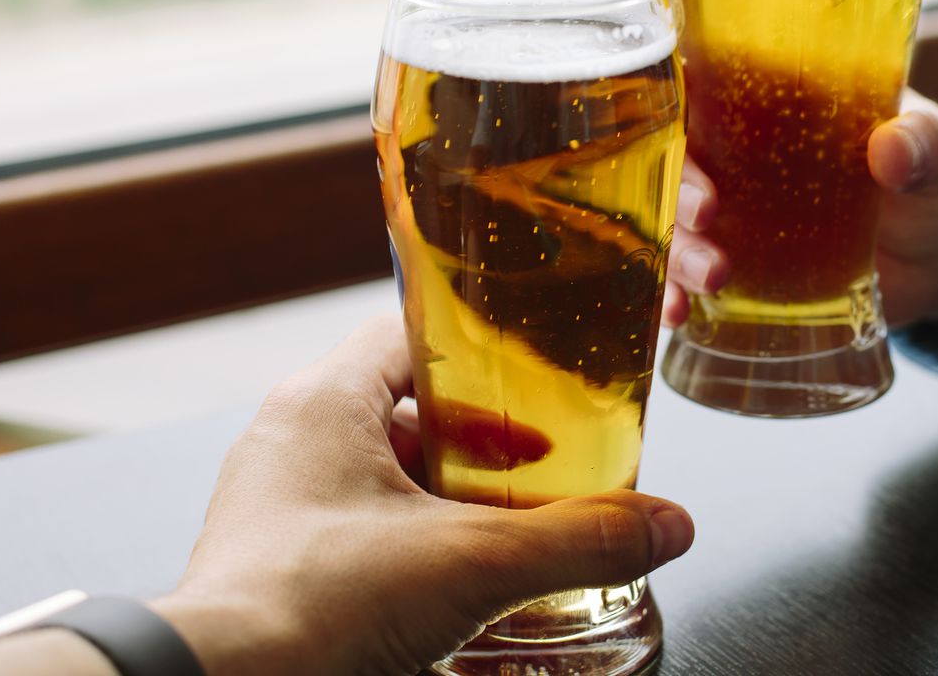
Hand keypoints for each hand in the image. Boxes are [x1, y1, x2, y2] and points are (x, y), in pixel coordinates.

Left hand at [152, 316, 694, 675]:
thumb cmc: (311, 608)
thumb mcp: (471, 564)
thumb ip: (578, 539)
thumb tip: (664, 525)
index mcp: (326, 400)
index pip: (414, 329)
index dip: (483, 350)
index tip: (535, 377)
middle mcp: (291, 436)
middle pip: (405, 403)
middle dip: (477, 436)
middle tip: (536, 462)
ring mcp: (276, 499)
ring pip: (379, 468)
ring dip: (444, 491)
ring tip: (503, 525)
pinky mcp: (273, 557)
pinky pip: (353, 521)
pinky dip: (407, 537)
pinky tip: (449, 578)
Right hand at [665, 89, 937, 327]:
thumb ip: (922, 144)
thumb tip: (891, 150)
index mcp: (777, 104)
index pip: (700, 87)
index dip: (675, 106)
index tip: (682, 134)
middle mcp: (742, 158)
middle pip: (679, 163)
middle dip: (677, 190)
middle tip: (705, 216)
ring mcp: (740, 219)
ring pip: (678, 226)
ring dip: (677, 251)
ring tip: (709, 279)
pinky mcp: (748, 273)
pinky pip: (694, 281)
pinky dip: (676, 296)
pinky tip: (675, 316)